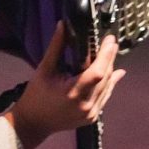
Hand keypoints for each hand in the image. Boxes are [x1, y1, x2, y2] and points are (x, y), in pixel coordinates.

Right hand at [6, 23, 125, 148]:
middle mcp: (85, 106)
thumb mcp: (44, 70)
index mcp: (72, 94)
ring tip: (111, 53)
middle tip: (111, 43)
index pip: (97, 73)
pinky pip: (104, 97)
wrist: (33, 123)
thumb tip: (63, 26)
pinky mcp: (92, 117)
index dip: (106, 55)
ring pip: (108, 87)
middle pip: (105, 78)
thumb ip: (56, 48)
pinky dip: (109, 83)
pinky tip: (115, 72)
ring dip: (110, 70)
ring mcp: (90, 114)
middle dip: (109, 59)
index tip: (109, 40)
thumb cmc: (35, 96)